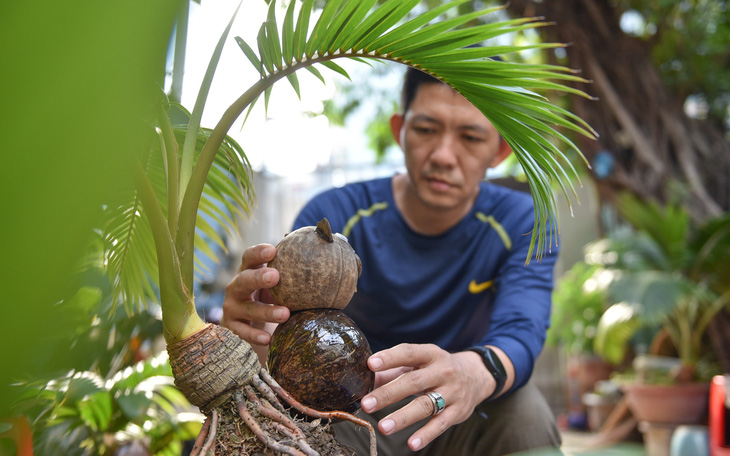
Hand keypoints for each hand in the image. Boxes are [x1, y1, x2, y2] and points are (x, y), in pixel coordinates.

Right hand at [221, 244, 289, 345]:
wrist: (247, 321)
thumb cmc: (267, 294)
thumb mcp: (275, 283)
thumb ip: (289, 273)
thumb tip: (324, 266)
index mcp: (247, 270)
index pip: (249, 257)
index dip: (258, 253)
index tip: (272, 250)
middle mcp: (236, 287)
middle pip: (244, 280)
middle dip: (258, 278)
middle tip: (275, 276)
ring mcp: (232, 306)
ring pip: (248, 308)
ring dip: (266, 311)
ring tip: (285, 314)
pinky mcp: (231, 326)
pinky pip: (243, 332)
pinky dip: (254, 335)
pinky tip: (268, 339)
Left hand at [359, 343, 493, 450]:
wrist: (476, 376)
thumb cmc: (436, 369)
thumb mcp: (419, 363)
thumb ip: (392, 371)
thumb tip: (365, 380)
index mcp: (430, 354)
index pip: (408, 353)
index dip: (389, 358)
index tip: (370, 364)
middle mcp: (443, 371)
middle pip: (413, 382)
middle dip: (388, 394)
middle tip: (367, 404)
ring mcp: (452, 392)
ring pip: (425, 405)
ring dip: (403, 417)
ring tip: (382, 427)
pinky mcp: (458, 411)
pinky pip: (440, 424)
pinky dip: (426, 435)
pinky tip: (412, 444)